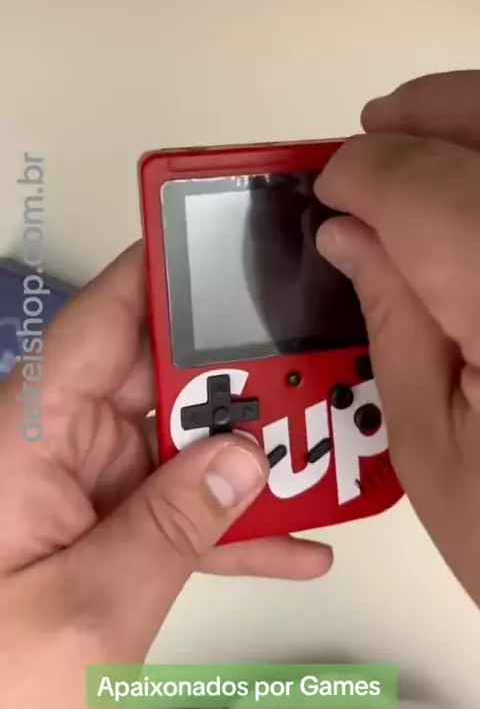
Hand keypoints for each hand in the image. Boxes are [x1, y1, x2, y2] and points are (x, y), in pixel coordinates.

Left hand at [0, 243, 331, 707]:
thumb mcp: (83, 610)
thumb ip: (170, 530)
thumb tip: (240, 462)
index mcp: (26, 432)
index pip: (105, 319)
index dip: (168, 274)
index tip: (231, 247)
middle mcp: (55, 445)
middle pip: (162, 378)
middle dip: (240, 381)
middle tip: (314, 378)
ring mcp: (83, 487)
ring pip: (184, 443)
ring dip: (251, 457)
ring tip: (325, 459)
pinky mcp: (103, 528)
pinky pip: (180, 508)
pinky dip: (233, 525)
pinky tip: (293, 538)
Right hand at [314, 71, 479, 606]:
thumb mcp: (430, 447)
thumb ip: (390, 319)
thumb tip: (348, 232)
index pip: (431, 191)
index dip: (367, 173)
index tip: (327, 187)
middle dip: (430, 113)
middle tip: (372, 132)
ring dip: (472, 126)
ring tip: (419, 146)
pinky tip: (470, 190)